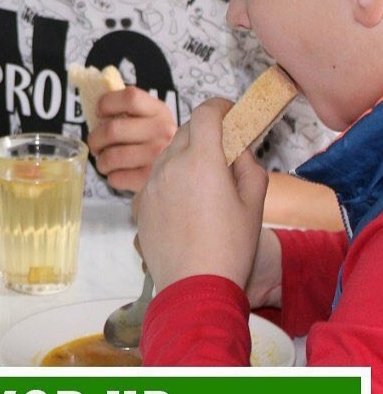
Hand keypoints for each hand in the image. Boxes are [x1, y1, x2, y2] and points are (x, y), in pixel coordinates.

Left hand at [86, 86, 176, 192]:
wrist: (184, 173)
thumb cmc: (156, 142)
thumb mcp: (151, 119)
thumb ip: (128, 111)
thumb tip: (95, 112)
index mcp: (159, 111)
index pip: (129, 97)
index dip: (107, 103)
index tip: (99, 112)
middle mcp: (163, 131)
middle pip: (112, 129)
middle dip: (95, 139)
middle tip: (95, 144)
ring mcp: (159, 156)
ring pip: (111, 156)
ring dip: (101, 161)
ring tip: (105, 162)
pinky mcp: (151, 179)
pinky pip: (116, 177)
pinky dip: (112, 177)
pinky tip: (119, 173)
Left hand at [135, 99, 268, 293]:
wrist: (194, 287)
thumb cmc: (230, 248)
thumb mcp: (254, 203)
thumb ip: (248, 165)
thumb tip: (238, 149)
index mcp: (200, 160)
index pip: (204, 113)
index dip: (219, 106)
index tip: (229, 111)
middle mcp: (168, 165)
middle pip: (185, 131)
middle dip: (205, 133)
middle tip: (223, 150)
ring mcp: (149, 185)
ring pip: (168, 156)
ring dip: (186, 158)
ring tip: (206, 184)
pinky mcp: (139, 204)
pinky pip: (156, 180)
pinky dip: (171, 181)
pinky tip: (187, 206)